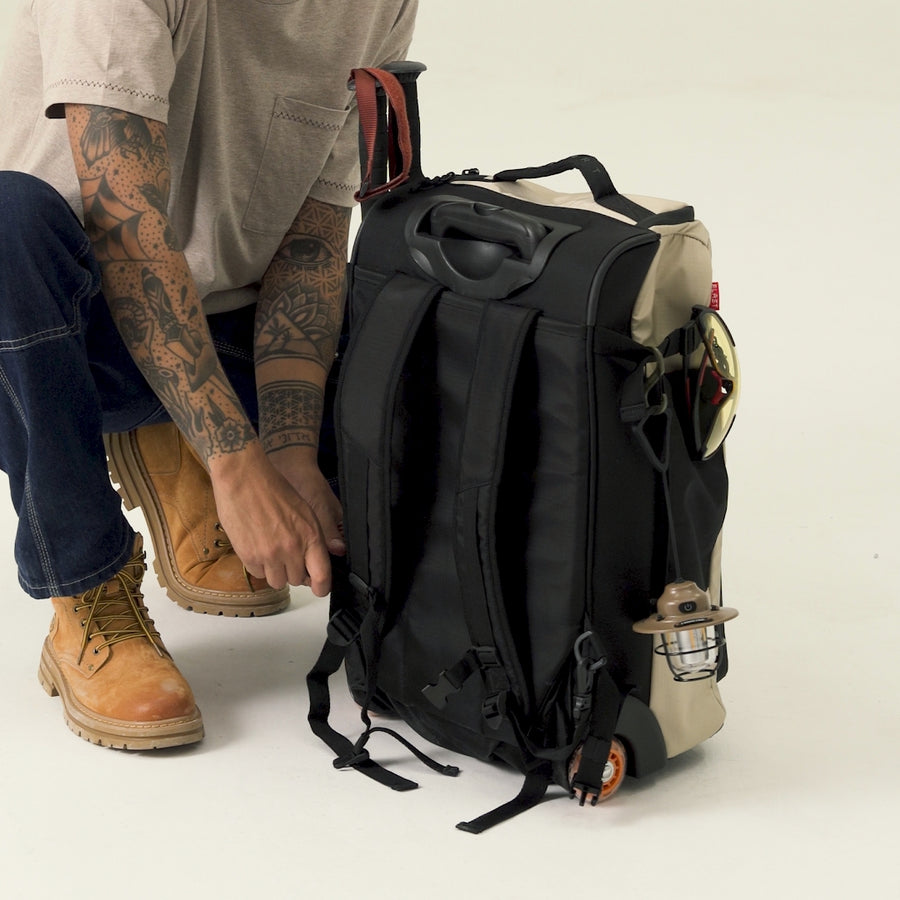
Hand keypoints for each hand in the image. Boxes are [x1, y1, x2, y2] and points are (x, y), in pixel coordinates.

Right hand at [208, 442, 331, 595]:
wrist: (244, 478)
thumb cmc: (274, 489)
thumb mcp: (304, 512)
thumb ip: (311, 539)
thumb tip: (313, 564)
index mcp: (310, 535)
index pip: (322, 576)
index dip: (322, 587)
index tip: (319, 589)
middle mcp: (291, 548)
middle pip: (297, 580)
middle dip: (294, 571)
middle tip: (286, 555)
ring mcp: (269, 554)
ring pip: (277, 581)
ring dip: (275, 571)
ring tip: (270, 549)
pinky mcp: (248, 556)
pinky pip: (258, 573)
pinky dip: (258, 565)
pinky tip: (257, 545)